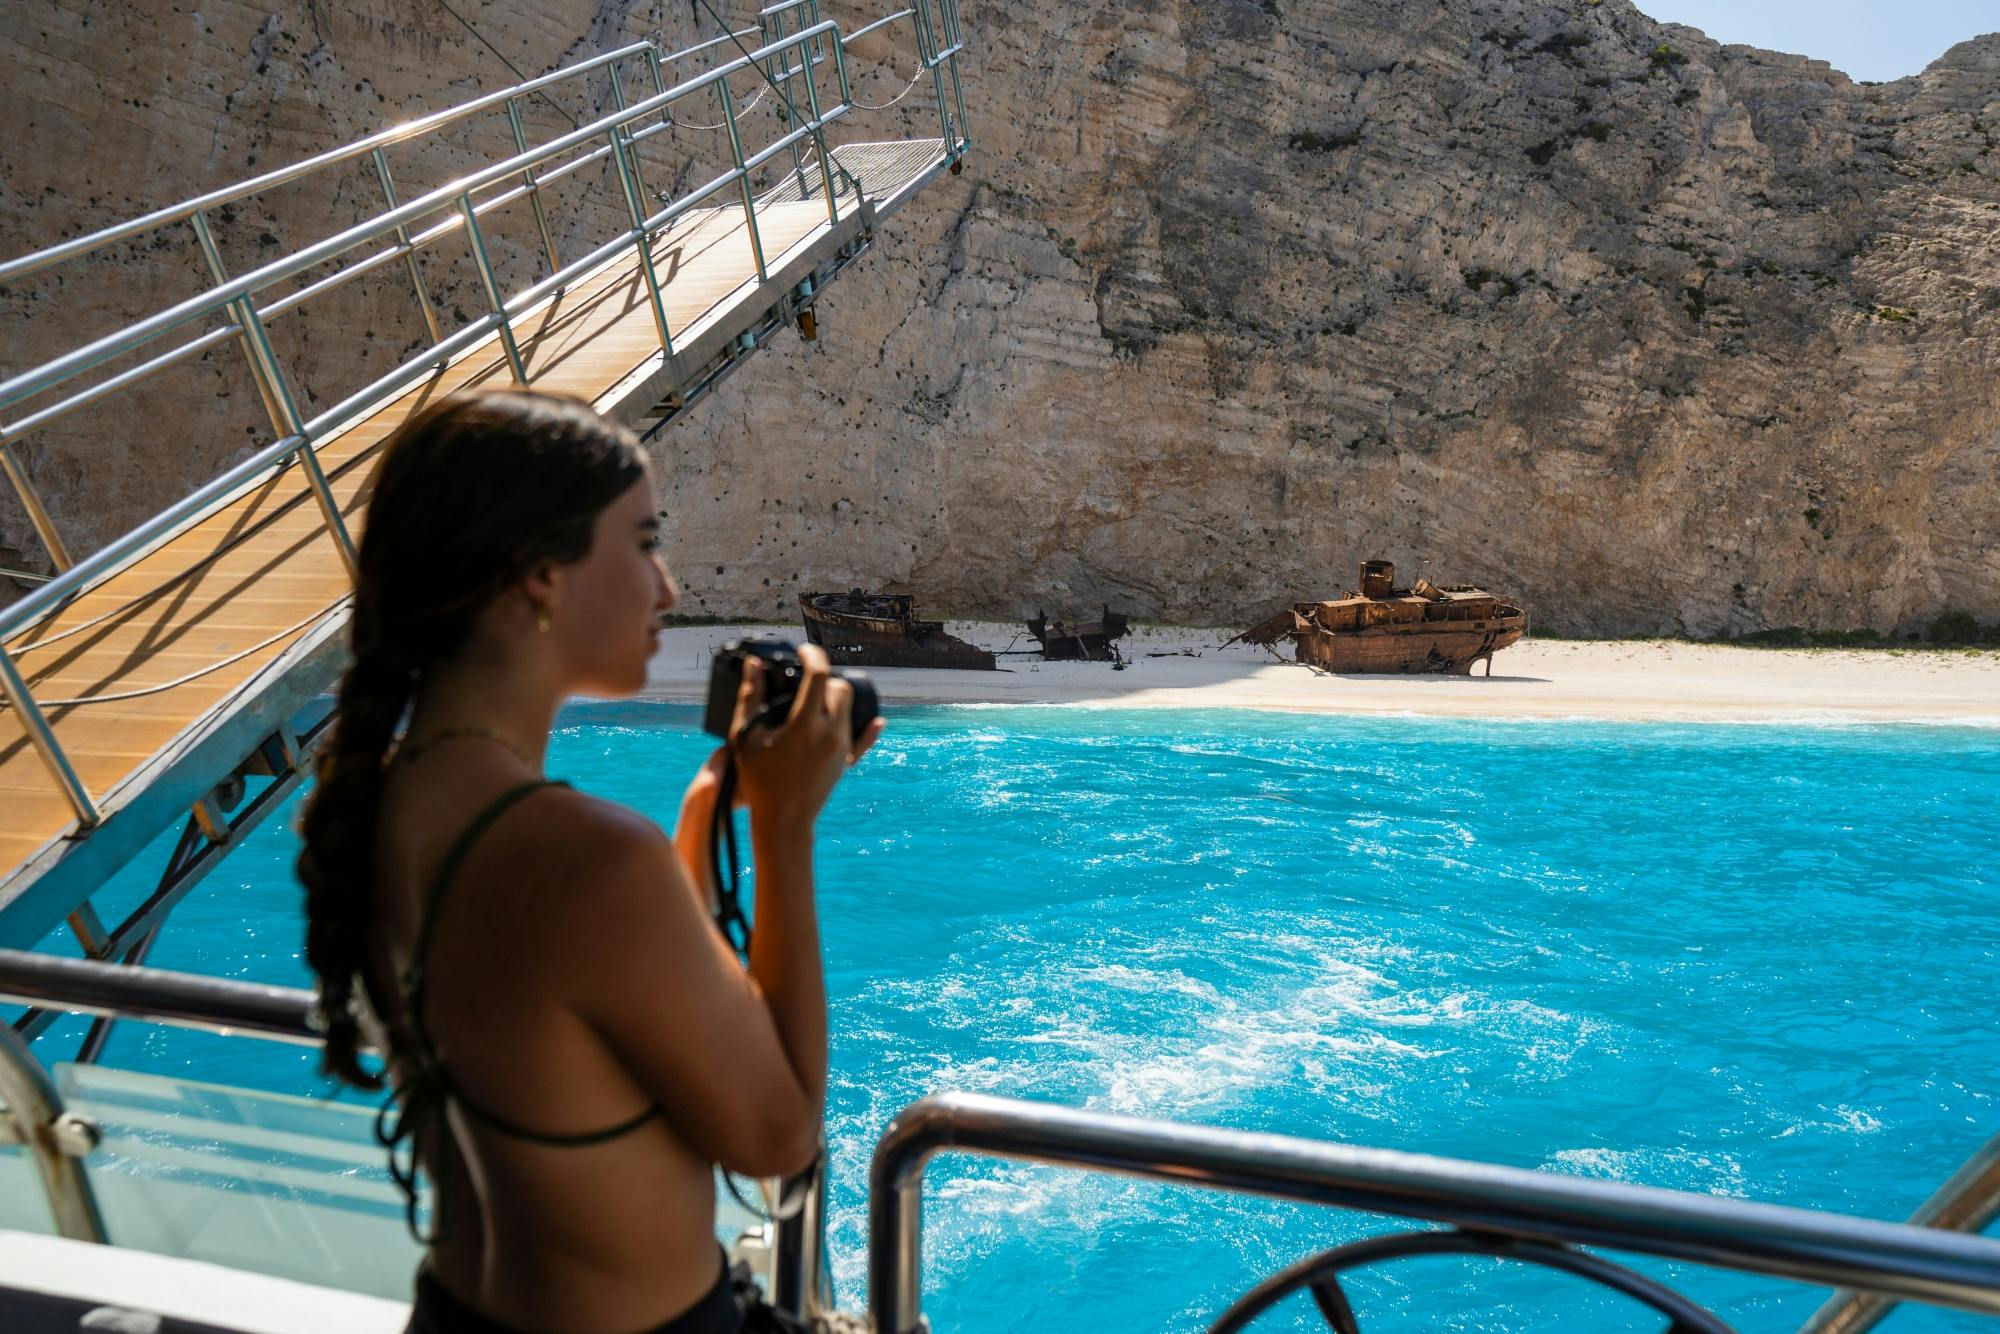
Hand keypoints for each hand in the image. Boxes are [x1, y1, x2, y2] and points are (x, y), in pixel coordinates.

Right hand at [728, 646, 881, 829]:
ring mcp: (841, 748)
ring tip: (814, 701)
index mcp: (804, 724)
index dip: (812, 655)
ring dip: (834, 698)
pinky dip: (868, 728)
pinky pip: (864, 740)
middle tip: (805, 680)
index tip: (803, 651)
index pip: (819, 675)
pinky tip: (877, 721)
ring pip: (849, 708)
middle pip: (840, 688)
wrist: (782, 821)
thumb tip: (755, 665)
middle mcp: (829, 733)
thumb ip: (750, 697)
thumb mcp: (745, 737)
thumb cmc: (759, 780)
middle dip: (824, 679)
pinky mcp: (846, 762)